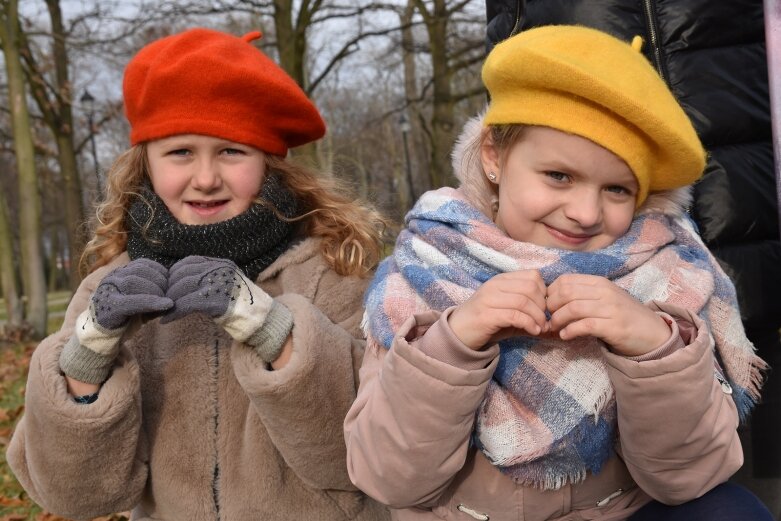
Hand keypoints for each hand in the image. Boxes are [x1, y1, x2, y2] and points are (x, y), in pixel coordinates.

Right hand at [59, 258, 172, 384]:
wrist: (101, 337)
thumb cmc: (125, 318)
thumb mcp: (142, 303)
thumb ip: (155, 295)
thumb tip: (176, 291)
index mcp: (119, 274)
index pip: (143, 264)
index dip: (160, 271)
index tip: (171, 282)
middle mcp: (112, 279)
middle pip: (140, 271)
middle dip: (160, 281)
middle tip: (170, 294)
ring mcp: (108, 292)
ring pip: (134, 282)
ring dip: (156, 291)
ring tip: (167, 301)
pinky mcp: (109, 307)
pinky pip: (132, 301)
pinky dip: (151, 302)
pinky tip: (165, 305)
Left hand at [163, 256, 246, 322]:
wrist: (261, 320)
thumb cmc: (241, 306)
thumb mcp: (225, 285)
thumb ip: (207, 279)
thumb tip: (180, 282)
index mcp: (221, 264)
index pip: (189, 261)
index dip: (174, 273)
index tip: (167, 286)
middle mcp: (220, 270)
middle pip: (183, 274)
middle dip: (169, 288)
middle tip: (161, 301)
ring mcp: (219, 284)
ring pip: (183, 287)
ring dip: (169, 300)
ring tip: (162, 310)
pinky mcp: (216, 301)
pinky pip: (187, 304)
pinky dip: (174, 312)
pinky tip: (167, 320)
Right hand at [448, 270, 547, 349]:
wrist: (458, 333)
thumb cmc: (487, 323)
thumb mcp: (509, 313)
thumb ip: (528, 312)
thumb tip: (552, 320)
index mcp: (501, 280)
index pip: (532, 276)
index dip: (544, 292)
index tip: (544, 309)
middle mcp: (494, 285)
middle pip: (531, 287)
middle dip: (543, 306)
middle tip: (544, 321)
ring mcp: (489, 299)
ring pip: (524, 301)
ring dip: (537, 317)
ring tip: (540, 328)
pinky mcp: (486, 315)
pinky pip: (515, 315)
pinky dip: (528, 324)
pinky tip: (532, 331)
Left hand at [546, 274, 670, 355]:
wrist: (653, 333)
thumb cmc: (623, 315)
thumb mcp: (604, 298)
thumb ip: (583, 295)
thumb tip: (552, 298)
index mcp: (600, 282)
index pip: (566, 280)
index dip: (550, 292)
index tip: (547, 305)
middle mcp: (605, 292)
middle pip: (566, 293)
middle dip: (551, 306)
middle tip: (548, 317)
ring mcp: (611, 309)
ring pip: (573, 308)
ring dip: (558, 319)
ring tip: (554, 327)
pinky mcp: (614, 327)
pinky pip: (585, 325)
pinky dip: (570, 331)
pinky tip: (565, 336)